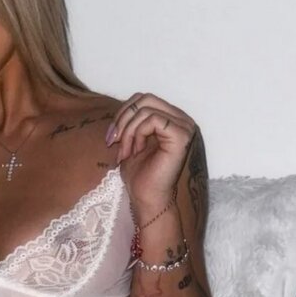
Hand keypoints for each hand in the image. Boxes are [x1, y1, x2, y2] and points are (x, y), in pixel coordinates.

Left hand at [107, 92, 195, 214]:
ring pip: (145, 109)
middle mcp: (181, 119)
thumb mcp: (131, 140)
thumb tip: (121, 109)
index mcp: (171, 118)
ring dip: (128, 131)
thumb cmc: (140, 174)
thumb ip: (131, 121)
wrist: (146, 198)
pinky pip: (152, 120)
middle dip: (123, 119)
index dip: (122, 113)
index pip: (143, 98)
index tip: (111, 138)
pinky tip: (136, 151)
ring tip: (125, 152)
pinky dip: (138, 134)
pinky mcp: (181, 135)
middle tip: (114, 141)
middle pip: (145, 98)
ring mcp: (184, 126)